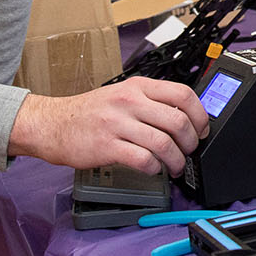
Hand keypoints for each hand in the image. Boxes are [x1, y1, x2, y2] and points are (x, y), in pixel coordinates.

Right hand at [8, 77, 209, 175]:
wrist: (53, 124)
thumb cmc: (89, 113)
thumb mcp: (122, 95)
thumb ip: (150, 102)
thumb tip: (185, 117)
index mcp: (138, 86)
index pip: (183, 94)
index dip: (200, 115)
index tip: (202, 129)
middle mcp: (129, 101)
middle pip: (178, 121)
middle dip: (192, 142)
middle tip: (189, 152)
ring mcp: (117, 123)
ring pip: (164, 143)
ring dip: (176, 160)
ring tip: (174, 166)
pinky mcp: (107, 146)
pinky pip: (143, 159)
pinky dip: (155, 168)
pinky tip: (153, 169)